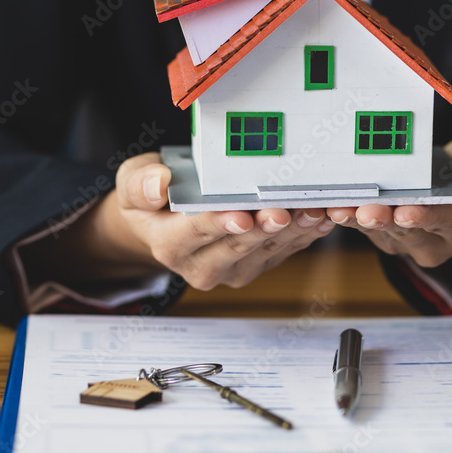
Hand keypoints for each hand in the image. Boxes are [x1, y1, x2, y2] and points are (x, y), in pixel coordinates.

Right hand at [86, 152, 336, 288]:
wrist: (165, 220)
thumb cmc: (152, 199)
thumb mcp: (132, 183)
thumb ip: (141, 184)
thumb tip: (158, 183)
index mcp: (169, 245)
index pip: (196, 234)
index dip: (220, 224)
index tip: (241, 215)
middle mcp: (201, 265)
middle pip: (238, 245)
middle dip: (263, 227)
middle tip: (283, 210)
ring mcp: (233, 269)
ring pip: (267, 250)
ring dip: (292, 230)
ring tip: (311, 209)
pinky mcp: (258, 264)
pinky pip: (285, 251)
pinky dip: (305, 233)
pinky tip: (320, 216)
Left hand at [326, 135, 451, 267]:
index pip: (451, 222)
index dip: (428, 216)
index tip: (407, 212)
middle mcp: (438, 243)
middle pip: (409, 232)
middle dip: (386, 220)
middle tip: (367, 212)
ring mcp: (407, 242)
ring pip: (381, 232)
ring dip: (358, 219)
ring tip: (340, 208)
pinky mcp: (384, 236)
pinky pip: (363, 226)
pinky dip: (347, 214)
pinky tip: (329, 204)